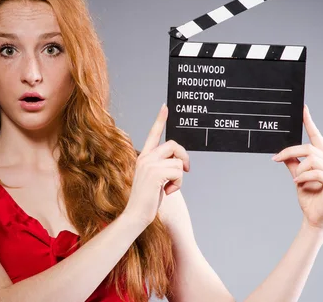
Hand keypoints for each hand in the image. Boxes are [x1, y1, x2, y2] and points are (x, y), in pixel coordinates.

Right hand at [123, 104, 189, 228]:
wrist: (136, 214)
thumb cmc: (147, 200)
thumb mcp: (155, 179)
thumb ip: (163, 167)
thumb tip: (180, 161)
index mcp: (144, 157)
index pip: (153, 134)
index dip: (160, 120)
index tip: (165, 107)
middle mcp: (145, 157)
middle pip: (174, 145)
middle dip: (184, 158)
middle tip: (186, 170)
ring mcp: (149, 164)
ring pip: (178, 162)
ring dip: (179, 177)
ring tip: (168, 188)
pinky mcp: (155, 172)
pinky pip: (178, 172)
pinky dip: (177, 184)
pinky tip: (166, 192)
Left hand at [272, 105, 322, 232]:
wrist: (313, 216)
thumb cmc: (307, 195)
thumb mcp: (296, 174)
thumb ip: (291, 161)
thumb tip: (281, 152)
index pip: (316, 136)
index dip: (309, 122)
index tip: (302, 108)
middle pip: (310, 147)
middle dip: (290, 151)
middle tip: (277, 158)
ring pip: (312, 159)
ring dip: (298, 169)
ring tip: (295, 179)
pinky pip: (316, 173)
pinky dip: (303, 177)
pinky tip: (298, 183)